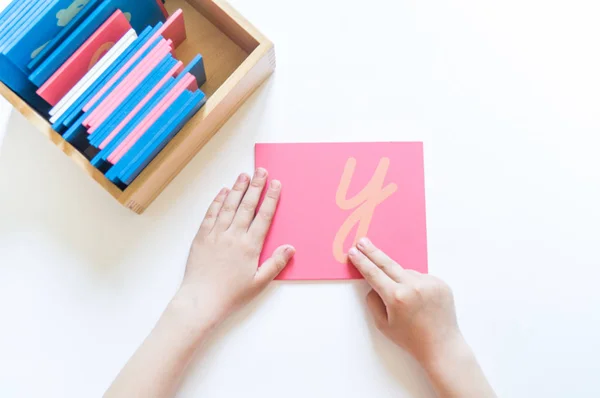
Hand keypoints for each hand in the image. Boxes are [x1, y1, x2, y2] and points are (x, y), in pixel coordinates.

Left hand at [174, 168, 294, 329]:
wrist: (201, 301)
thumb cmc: (231, 295)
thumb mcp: (259, 283)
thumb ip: (275, 264)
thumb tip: (290, 248)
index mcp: (250, 246)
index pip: (263, 216)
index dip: (270, 198)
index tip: (276, 184)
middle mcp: (233, 236)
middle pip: (247, 206)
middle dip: (256, 186)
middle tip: (261, 171)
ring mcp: (216, 234)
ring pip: (229, 206)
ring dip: (238, 189)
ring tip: (244, 175)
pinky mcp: (202, 237)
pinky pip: (211, 214)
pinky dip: (217, 201)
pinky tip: (223, 192)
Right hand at [348, 238, 461, 364]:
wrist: (441, 346)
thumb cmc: (410, 339)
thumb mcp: (383, 325)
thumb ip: (374, 301)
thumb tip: (374, 284)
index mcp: (396, 297)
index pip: (373, 274)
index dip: (361, 262)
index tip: (353, 252)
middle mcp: (413, 286)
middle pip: (387, 263)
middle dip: (372, 252)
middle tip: (362, 241)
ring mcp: (429, 283)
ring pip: (406, 272)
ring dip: (401, 279)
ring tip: (408, 302)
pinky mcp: (441, 283)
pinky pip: (421, 277)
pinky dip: (417, 285)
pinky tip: (420, 301)